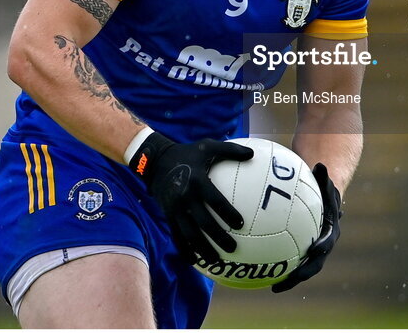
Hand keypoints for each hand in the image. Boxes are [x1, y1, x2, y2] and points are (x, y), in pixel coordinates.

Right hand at [129, 132, 253, 263]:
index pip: (214, 200)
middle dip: (218, 238)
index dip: (227, 213)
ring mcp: (175, 208)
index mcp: (197, 180)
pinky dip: (185, 249)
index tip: (240, 224)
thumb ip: (230, 150)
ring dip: (203, 249)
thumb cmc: (187, 153)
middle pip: (203, 222)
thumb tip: (253, 153)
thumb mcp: (207, 146)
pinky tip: (195, 261)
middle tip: (233, 248)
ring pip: (189, 234)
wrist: (155, 161)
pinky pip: (177, 235)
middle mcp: (185, 197)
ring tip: (216, 261)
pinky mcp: (168, 215)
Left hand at [272, 163, 341, 292]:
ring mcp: (312, 250)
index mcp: (330, 232)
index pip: (326, 244)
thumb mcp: (324, 180)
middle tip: (284, 283)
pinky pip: (289, 259)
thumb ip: (323, 176)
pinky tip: (258, 269)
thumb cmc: (322, 186)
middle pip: (313, 265)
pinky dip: (277, 265)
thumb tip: (321, 165)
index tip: (310, 255)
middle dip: (300, 276)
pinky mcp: (301, 250)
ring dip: (288, 278)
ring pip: (301, 267)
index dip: (319, 252)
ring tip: (271, 286)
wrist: (325, 198)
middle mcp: (322, 245)